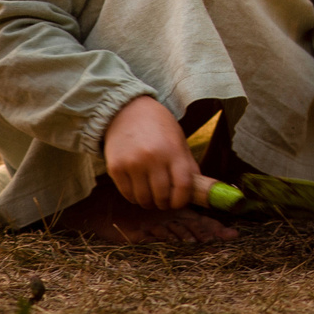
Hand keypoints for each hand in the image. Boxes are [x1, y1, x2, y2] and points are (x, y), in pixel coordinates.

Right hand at [101, 94, 215, 210]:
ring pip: (143, 199)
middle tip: (164, 202)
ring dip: (149, 203)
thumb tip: (197, 190)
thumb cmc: (157, 126)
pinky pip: (127, 194)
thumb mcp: (178, 139)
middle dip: (164, 204)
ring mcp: (132, 163)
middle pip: (162, 196)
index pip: (183, 185)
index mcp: (173, 150)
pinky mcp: (116, 168)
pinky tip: (138, 190)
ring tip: (151, 197)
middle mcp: (153, 158)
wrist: (126, 110)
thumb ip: (187, 165)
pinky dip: (134, 197)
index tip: (178, 203)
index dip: (182, 200)